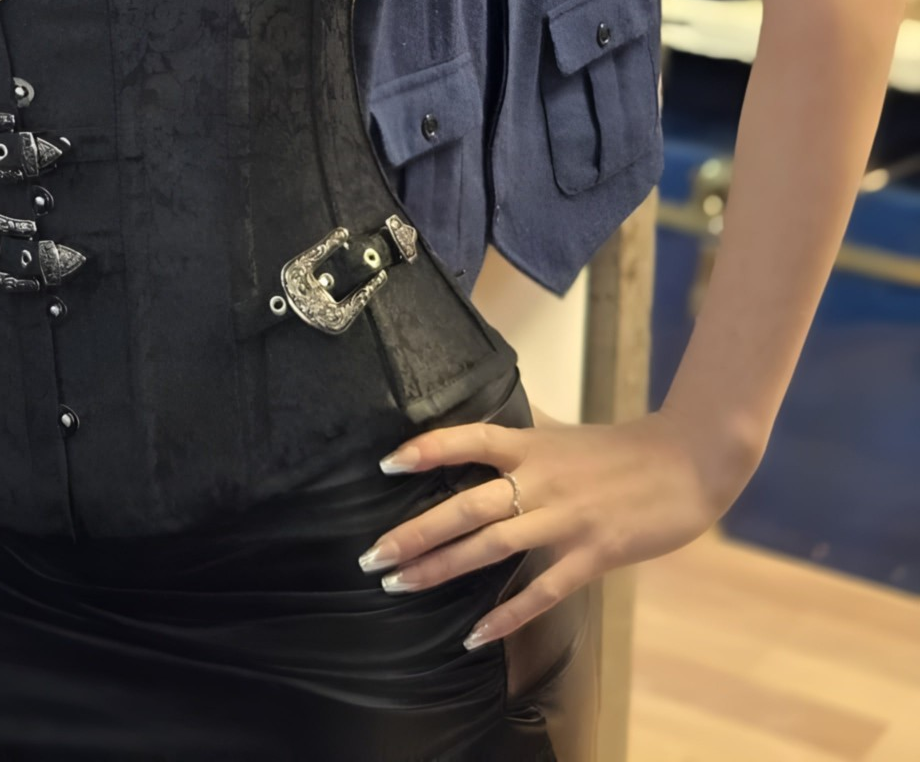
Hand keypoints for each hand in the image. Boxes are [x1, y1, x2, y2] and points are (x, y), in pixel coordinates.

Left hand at [359, 408, 741, 651]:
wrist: (687, 462)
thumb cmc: (621, 449)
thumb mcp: (564, 432)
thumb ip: (523, 434)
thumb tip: (480, 425)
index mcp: (532, 445)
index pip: (469, 439)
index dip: (427, 449)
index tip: (386, 465)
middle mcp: (541, 480)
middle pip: (466, 505)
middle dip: (415, 531)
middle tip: (372, 554)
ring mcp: (566, 519)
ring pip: (492, 546)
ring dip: (442, 567)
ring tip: (399, 584)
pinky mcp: (593, 555)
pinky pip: (542, 590)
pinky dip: (506, 614)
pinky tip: (474, 635)